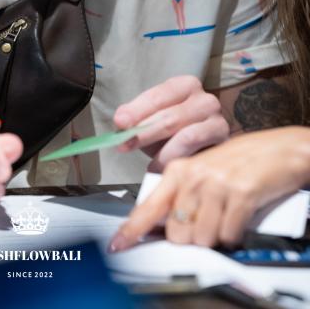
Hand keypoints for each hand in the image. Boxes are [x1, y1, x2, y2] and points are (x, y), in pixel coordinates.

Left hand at [110, 127, 309, 250]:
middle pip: (176, 233)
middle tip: (204, 225)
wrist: (276, 149)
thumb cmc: (238, 162)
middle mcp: (193, 176)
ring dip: (214, 237)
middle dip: (190, 239)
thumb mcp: (201, 171)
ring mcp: (216, 184)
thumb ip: (179, 194)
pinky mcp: (240, 193)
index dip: (132, 229)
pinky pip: (228, 234)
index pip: (149, 206)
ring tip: (223, 217)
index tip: (118, 244)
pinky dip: (234, 234)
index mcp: (178, 169)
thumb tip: (160, 225)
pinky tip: (238, 217)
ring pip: (201, 237)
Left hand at [113, 75, 228, 169]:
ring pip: (185, 136)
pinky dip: (178, 160)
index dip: (137, 110)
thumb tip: (122, 122)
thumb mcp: (153, 122)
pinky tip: (164, 169)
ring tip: (149, 165)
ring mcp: (217, 119)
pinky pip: (199, 153)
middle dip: (144, 132)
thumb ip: (138, 119)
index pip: (157, 96)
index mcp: (185, 86)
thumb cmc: (175, 134)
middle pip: (169, 116)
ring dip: (162, 153)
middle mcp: (205, 98)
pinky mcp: (224, 142)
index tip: (120, 123)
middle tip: (125, 145)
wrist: (206, 149)